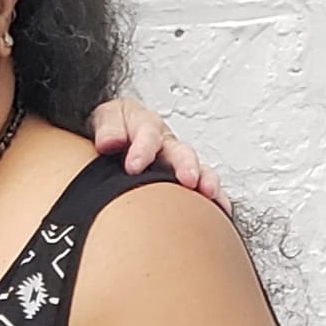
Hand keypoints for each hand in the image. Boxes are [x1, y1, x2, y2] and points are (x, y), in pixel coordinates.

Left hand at [89, 97, 231, 214]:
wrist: (113, 136)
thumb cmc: (112, 128)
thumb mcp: (105, 118)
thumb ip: (108, 128)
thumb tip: (110, 142)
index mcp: (144, 124)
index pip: (146, 132)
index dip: (143, 148)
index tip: (133, 166)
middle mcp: (165, 142)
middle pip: (180, 151)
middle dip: (185, 164)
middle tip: (187, 178)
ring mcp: (176, 160)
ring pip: (196, 167)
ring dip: (204, 179)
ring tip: (207, 192)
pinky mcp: (183, 176)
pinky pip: (202, 184)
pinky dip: (213, 196)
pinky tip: (219, 207)